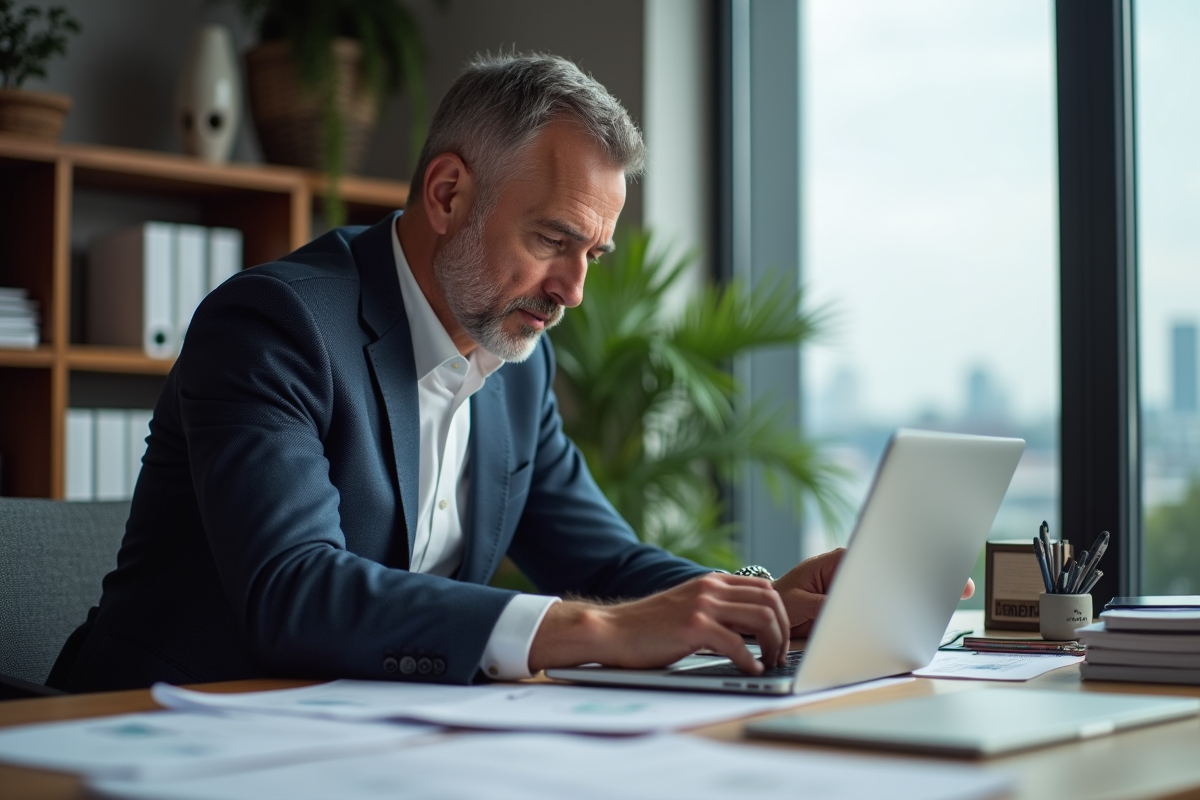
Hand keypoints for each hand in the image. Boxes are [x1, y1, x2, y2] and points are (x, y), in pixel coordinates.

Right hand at [528, 573, 789, 674]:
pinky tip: (750, 670)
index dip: (781, 613)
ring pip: (761, 618)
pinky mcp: (693, 627)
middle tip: (780, 653)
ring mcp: (703, 605)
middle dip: (783, 629)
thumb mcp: (687, 605)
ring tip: (768, 662)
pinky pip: (737, 643)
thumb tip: (748, 624)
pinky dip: (750, 660)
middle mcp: (710, 587)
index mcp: (711, 582)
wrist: (612, 630)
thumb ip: (715, 607)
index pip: (764, 588)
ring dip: (773, 643)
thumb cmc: (648, 626)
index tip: (779, 638)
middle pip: (770, 600)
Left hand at [773, 549, 976, 637]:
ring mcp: (864, 588)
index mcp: (841, 561)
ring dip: (923, 594)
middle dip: (928, 574)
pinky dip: (910, 611)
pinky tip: (931, 617)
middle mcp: (857, 570)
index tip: (932, 562)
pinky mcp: (865, 605)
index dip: (908, 557)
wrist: (772, 613)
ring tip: (956, 597)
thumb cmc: (782, 602)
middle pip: (897, 570)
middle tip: (962, 585)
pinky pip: (891, 606)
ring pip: (898, 589)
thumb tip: (858, 609)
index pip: (879, 556)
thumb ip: (827, 604)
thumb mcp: (801, 604)